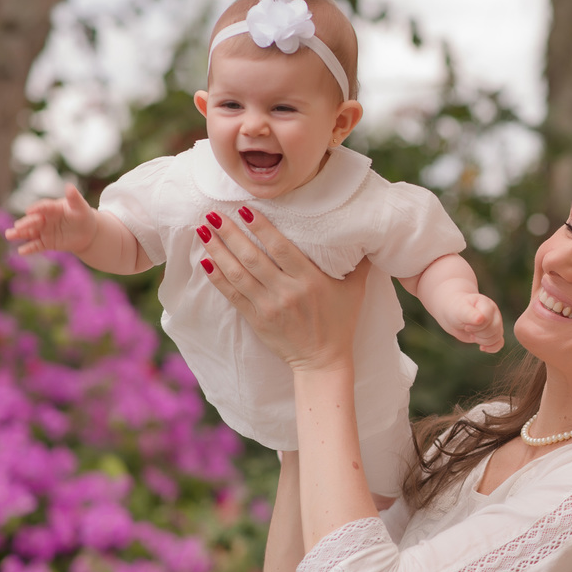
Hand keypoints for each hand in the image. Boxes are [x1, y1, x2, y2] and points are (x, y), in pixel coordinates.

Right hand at [5, 184, 97, 255]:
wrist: (87, 232)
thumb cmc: (83, 215)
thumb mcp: (81, 207)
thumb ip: (74, 198)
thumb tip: (70, 186)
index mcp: (52, 208)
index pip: (43, 207)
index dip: (37, 209)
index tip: (29, 210)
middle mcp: (45, 219)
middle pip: (33, 221)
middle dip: (25, 223)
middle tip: (18, 226)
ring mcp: (44, 231)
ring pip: (30, 232)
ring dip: (19, 234)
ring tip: (9, 235)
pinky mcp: (46, 242)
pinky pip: (37, 245)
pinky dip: (29, 248)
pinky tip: (21, 251)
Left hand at [198, 207, 369, 372]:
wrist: (323, 362)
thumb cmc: (341, 323)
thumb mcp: (355, 291)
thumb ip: (360, 263)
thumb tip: (368, 236)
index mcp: (310, 281)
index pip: (281, 248)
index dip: (262, 228)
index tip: (246, 209)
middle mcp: (287, 292)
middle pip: (253, 258)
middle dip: (231, 234)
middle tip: (214, 213)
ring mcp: (268, 307)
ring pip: (238, 274)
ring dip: (218, 251)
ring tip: (204, 230)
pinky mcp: (256, 320)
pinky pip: (232, 295)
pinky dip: (217, 278)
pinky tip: (206, 261)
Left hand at [444, 292, 504, 353]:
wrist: (453, 314)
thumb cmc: (456, 309)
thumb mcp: (460, 311)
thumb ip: (470, 314)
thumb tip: (481, 319)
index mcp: (488, 305)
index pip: (488, 320)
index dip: (476, 326)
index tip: (466, 325)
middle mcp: (494, 314)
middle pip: (494, 330)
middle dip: (479, 334)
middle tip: (467, 329)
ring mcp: (495, 324)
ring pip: (497, 338)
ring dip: (482, 341)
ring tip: (472, 334)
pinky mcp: (492, 334)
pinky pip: (499, 343)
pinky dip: (492, 348)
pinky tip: (482, 348)